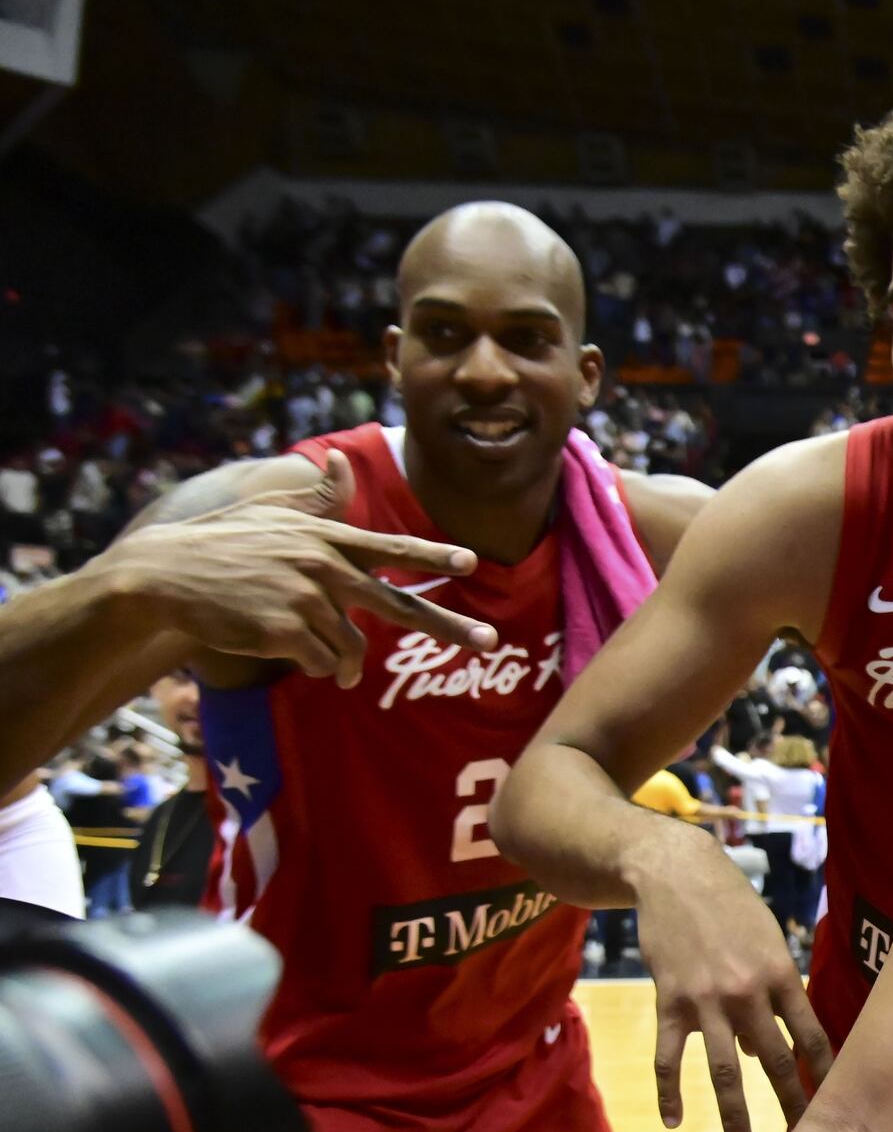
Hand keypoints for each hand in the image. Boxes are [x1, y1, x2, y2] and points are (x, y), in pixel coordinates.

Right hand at [91, 449, 495, 683]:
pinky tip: (294, 655)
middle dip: (449, 625)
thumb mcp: (270, 511)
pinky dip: (317, 667)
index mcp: (326, 538)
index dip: (434, 558)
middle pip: (398, 604)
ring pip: (351, 646)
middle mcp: (323, 566)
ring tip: (338, 668)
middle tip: (489, 643)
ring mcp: (304, 599)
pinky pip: (321, 663)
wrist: (163, 575)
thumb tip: (340, 462)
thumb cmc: (222, 542)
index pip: (392, 549)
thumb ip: (316, 497)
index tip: (471, 563)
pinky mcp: (283, 632)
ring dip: (347, 663)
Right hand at [635, 836, 833, 1131]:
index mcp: (781, 976)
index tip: (840, 1106)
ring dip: (735, 1113)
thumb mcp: (765, 941)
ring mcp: (707, 999)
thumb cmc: (731, 906)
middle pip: (776, 1061)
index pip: (812, 1037)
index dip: (826, 1075)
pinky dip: (669, 1092)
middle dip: (792, 1105)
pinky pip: (669, 1058)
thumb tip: (757, 1050)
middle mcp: (749, 992)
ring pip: (724, 1070)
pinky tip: (673, 1121)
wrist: (676, 873)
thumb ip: (771, 994)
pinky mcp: (669, 1001)